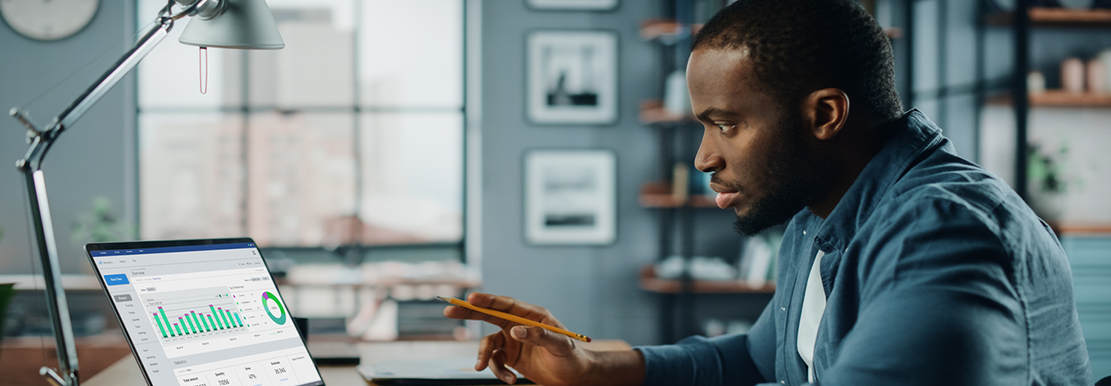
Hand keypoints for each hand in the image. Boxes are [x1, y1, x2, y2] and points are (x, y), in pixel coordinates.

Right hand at [443, 293, 599, 385]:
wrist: (574, 376)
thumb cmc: (571, 357)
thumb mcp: (559, 346)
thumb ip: (538, 336)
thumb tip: (515, 329)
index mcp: (532, 315)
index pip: (506, 304)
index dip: (488, 300)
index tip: (471, 298)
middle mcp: (519, 324)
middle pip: (489, 315)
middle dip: (469, 313)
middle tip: (448, 309)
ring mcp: (513, 340)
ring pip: (489, 344)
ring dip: (484, 357)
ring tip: (482, 369)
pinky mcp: (511, 356)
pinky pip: (496, 362)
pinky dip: (499, 372)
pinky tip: (512, 380)